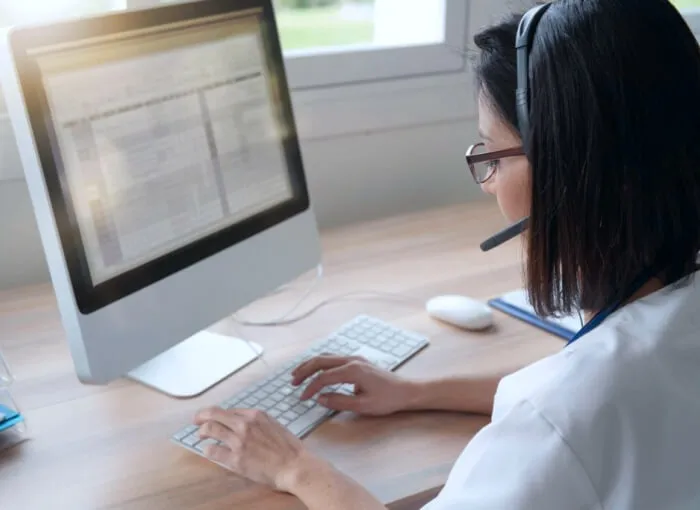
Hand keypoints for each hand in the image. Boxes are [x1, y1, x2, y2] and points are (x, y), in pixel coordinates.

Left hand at [194, 407, 316, 492]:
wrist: (295, 466)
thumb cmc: (289, 448)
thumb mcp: (274, 425)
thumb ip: (258, 422)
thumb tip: (243, 422)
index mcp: (255, 415)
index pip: (229, 410)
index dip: (218, 414)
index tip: (213, 417)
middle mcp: (245, 425)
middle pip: (214, 414)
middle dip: (202, 416)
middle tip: (196, 420)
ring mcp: (239, 441)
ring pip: (210, 429)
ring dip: (202, 431)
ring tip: (201, 435)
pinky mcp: (235, 459)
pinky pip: (213, 451)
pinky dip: (208, 450)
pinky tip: (208, 451)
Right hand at [291, 355, 415, 415]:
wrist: (406, 391)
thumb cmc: (387, 400)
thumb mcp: (362, 406)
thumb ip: (339, 402)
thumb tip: (319, 399)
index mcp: (352, 370)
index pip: (323, 377)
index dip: (310, 388)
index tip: (303, 398)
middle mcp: (352, 360)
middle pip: (321, 360)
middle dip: (304, 370)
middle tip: (292, 382)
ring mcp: (355, 358)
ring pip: (326, 357)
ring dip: (311, 365)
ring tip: (298, 374)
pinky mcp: (358, 361)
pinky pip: (334, 359)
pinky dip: (321, 364)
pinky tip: (316, 371)